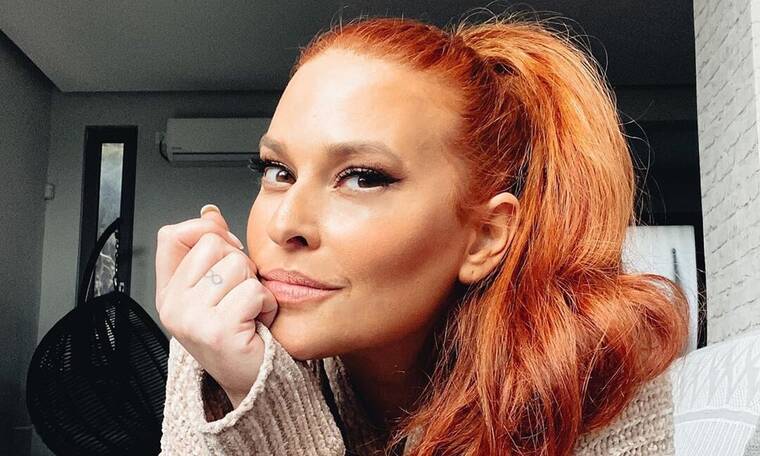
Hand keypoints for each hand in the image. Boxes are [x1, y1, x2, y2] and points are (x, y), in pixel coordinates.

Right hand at [155, 205, 277, 407]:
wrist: (253, 379)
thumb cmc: (240, 332)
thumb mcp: (219, 286)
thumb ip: (212, 248)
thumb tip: (209, 213)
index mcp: (169, 292)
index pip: (172, 234)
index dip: (206, 232)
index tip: (225, 253)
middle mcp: (173, 306)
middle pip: (214, 244)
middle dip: (240, 265)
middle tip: (240, 297)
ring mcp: (191, 319)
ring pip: (238, 265)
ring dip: (256, 286)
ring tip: (249, 312)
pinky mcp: (217, 331)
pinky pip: (255, 291)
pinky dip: (267, 305)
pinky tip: (258, 324)